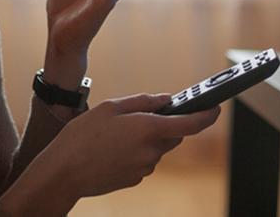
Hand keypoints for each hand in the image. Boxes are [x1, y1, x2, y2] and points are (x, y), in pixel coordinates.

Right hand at [39, 94, 219, 197]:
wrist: (64, 173)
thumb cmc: (82, 136)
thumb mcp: (110, 107)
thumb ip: (143, 102)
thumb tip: (166, 100)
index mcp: (148, 129)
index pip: (190, 124)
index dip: (207, 115)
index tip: (216, 107)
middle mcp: (151, 151)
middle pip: (172, 135)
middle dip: (164, 124)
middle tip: (141, 116)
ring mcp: (144, 168)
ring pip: (156, 148)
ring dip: (145, 139)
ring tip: (116, 134)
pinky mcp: (135, 179)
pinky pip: (143, 161)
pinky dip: (135, 153)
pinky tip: (112, 149)